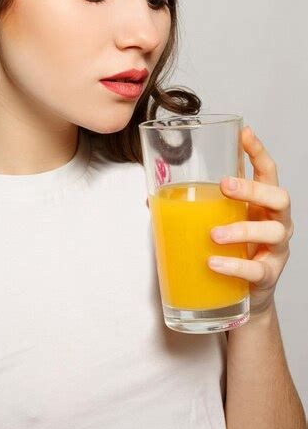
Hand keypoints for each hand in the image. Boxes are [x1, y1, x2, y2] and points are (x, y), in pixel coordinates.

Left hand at [208, 125, 293, 315]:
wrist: (243, 296)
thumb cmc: (231, 250)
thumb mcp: (216, 223)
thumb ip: (191, 208)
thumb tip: (151, 199)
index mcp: (261, 204)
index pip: (268, 172)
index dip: (258, 152)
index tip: (244, 133)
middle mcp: (275, 222)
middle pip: (278, 197)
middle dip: (252, 188)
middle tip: (224, 185)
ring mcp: (276, 250)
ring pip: (272, 232)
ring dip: (241, 230)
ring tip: (214, 234)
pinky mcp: (269, 276)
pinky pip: (257, 270)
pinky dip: (234, 266)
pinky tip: (214, 263)